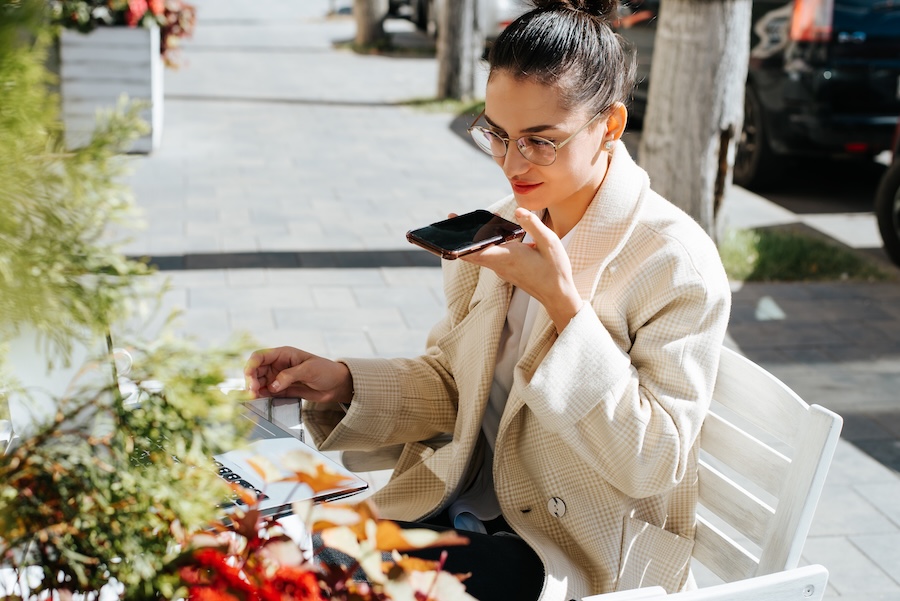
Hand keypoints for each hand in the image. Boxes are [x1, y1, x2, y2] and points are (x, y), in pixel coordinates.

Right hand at [243, 346, 353, 403]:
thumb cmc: (326, 371)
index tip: (249, 376)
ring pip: (260, 382)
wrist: (337, 385)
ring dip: (255, 389)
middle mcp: (278, 365)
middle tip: (252, 391)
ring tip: (254, 398)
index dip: (251, 365)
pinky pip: (267, 392)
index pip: (260, 356)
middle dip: (251, 379)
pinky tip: (258, 401)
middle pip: (256, 370)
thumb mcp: (309, 370)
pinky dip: (261, 396)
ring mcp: (279, 378)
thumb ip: (289, 376)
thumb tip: (272, 385)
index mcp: (283, 354)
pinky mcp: (282, 390)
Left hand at [460, 208, 582, 331]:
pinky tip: (493, 233)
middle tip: (453, 219)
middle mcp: (501, 265)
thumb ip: (533, 225)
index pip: (477, 252)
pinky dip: (486, 246)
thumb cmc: (555, 270)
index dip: (461, 245)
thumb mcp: (550, 243)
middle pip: (474, 252)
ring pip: (482, 254)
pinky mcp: (506, 271)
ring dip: (475, 240)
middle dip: (461, 237)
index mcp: (509, 257)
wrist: (558, 295)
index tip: (449, 235)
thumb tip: (518, 210)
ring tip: (472, 221)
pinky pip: (490, 257)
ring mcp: (502, 270)